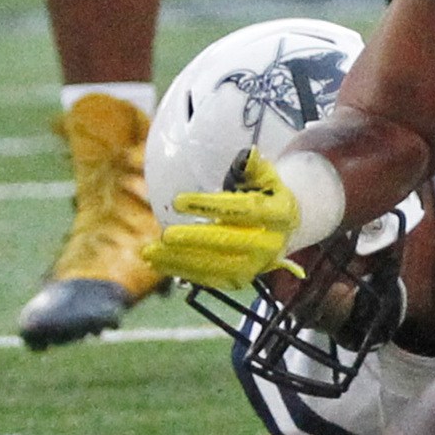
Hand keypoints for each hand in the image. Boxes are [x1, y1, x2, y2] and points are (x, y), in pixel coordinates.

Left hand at [149, 147, 300, 289]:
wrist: (285, 229)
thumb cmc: (268, 195)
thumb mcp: (267, 177)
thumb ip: (254, 167)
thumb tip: (248, 155)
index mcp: (279, 213)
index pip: (244, 209)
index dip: (210, 205)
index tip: (178, 201)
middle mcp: (271, 243)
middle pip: (230, 243)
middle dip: (195, 240)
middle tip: (165, 236)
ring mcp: (257, 266)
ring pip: (216, 266)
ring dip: (181, 261)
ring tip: (150, 252)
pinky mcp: (242, 279)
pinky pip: (210, 279)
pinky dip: (183, 272)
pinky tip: (158, 263)